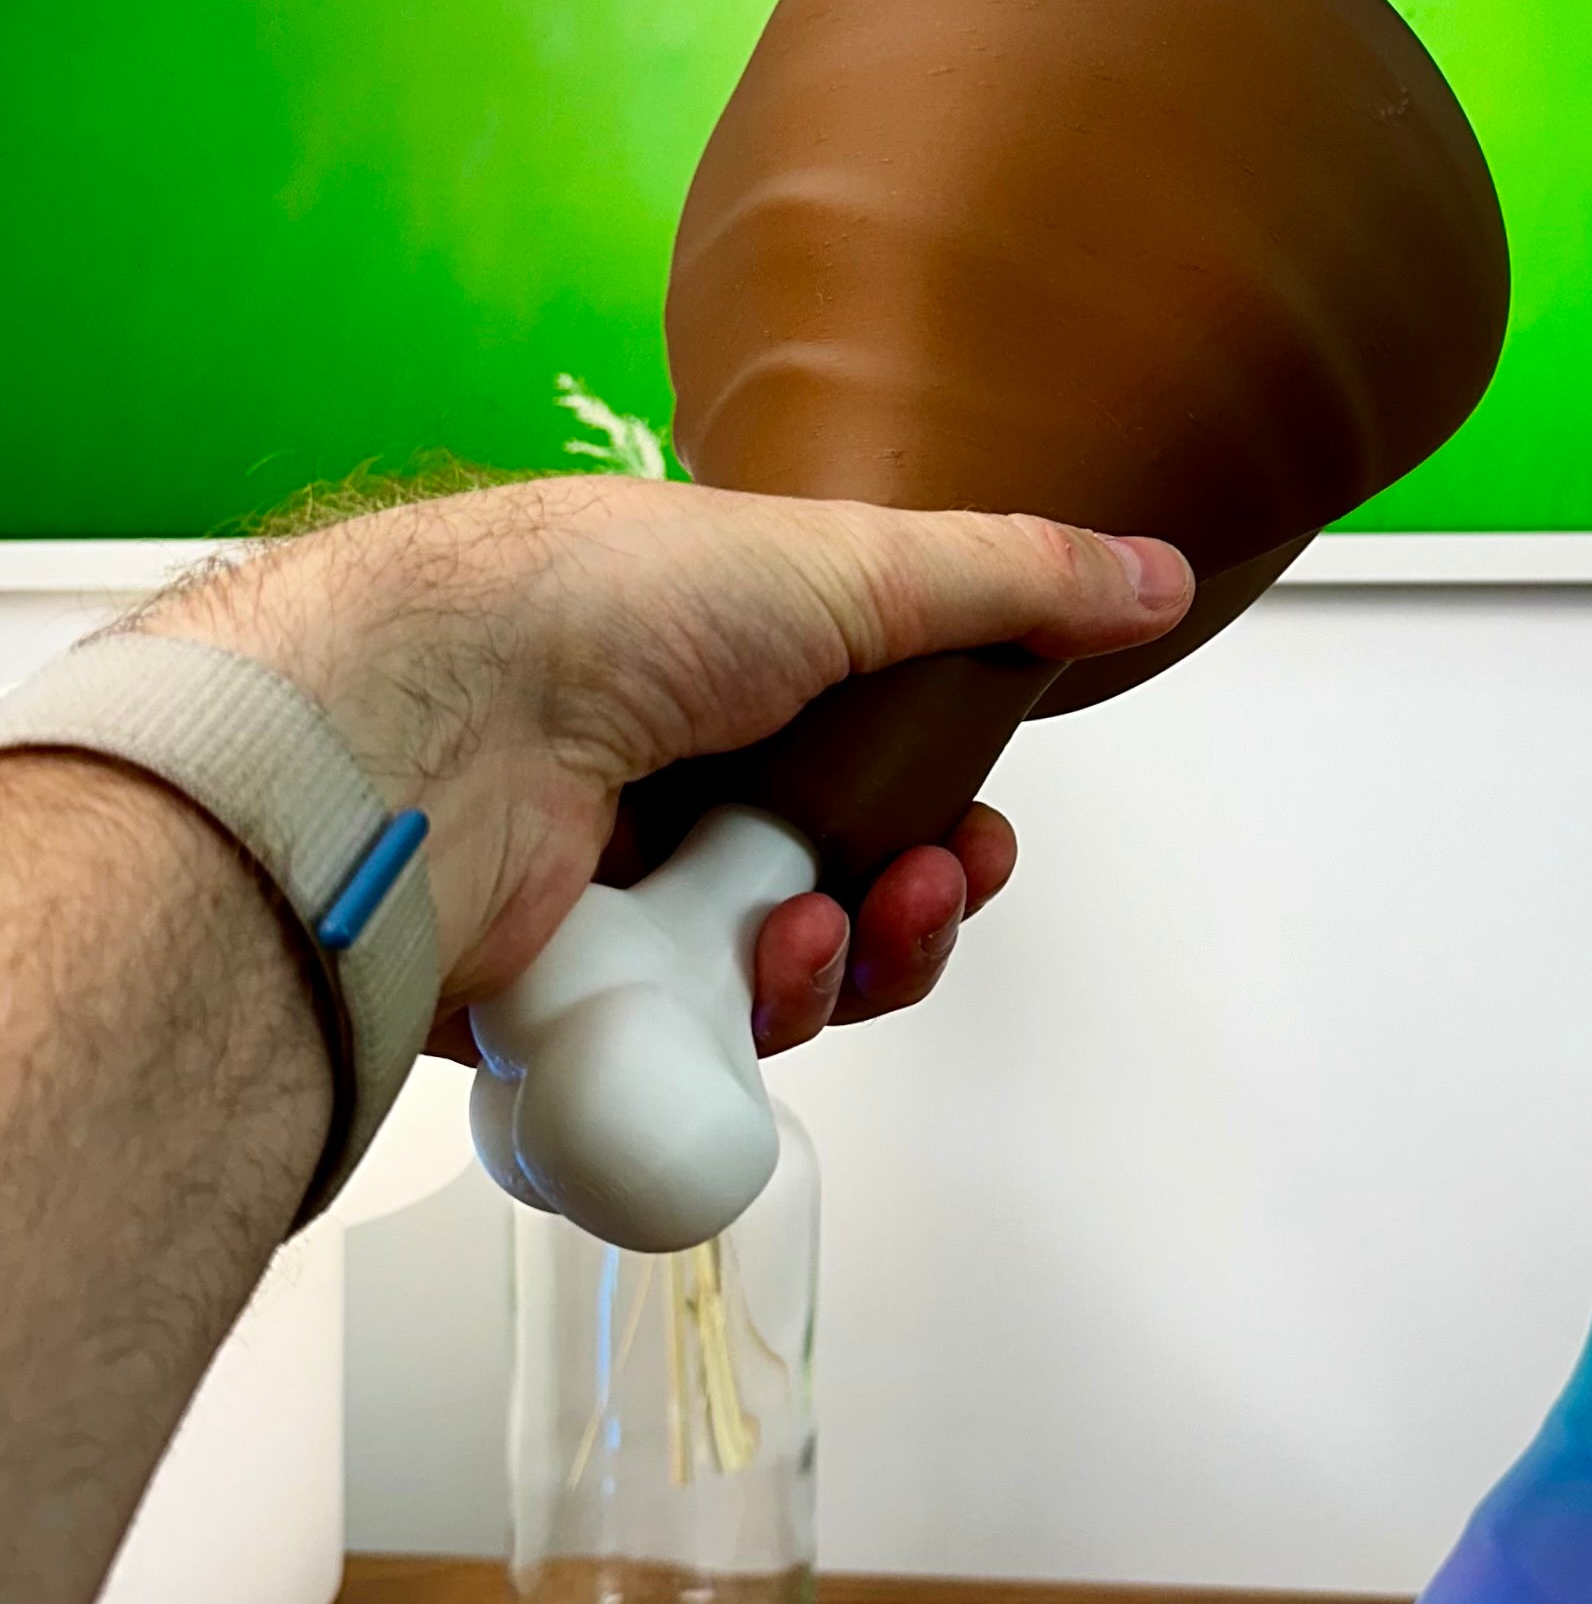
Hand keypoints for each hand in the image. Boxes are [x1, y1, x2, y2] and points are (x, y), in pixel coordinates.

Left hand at [145, 479, 1192, 1055]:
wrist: (429, 729)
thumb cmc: (599, 609)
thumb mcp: (849, 560)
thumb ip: (1011, 579)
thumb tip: (1150, 575)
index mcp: (712, 657)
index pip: (858, 748)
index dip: (943, 795)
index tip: (986, 816)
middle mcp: (660, 773)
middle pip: (841, 874)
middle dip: (920, 891)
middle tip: (945, 877)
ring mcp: (618, 889)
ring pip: (789, 971)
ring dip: (859, 950)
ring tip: (863, 913)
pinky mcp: (580, 999)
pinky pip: (716, 1043)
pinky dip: (769, 1005)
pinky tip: (775, 956)